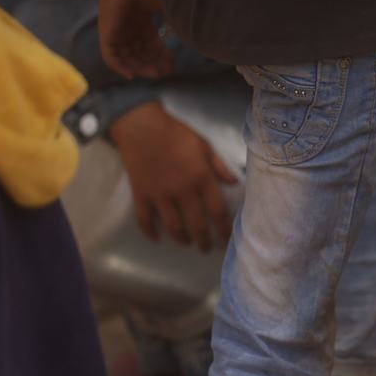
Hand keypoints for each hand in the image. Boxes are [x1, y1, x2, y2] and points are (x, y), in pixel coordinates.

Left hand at [98, 0, 173, 78]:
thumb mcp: (168, 8)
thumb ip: (176, 24)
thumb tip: (192, 38)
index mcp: (141, 21)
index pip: (150, 44)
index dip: (162, 56)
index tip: (173, 65)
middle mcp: (128, 28)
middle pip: (140, 53)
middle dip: (154, 64)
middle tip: (167, 72)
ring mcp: (117, 31)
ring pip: (128, 57)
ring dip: (141, 68)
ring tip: (156, 74)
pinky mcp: (106, 34)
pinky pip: (110, 57)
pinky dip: (120, 67)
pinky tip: (133, 75)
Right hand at [110, 101, 236, 252]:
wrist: (141, 126)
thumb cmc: (176, 134)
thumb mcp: (204, 145)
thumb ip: (219, 166)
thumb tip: (234, 183)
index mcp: (201, 179)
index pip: (217, 212)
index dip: (223, 229)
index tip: (226, 239)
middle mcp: (183, 191)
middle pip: (197, 225)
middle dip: (204, 241)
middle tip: (206, 248)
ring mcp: (161, 195)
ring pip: (173, 226)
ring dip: (182, 239)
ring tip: (187, 243)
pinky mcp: (141, 194)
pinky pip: (144, 219)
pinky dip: (150, 232)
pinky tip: (156, 239)